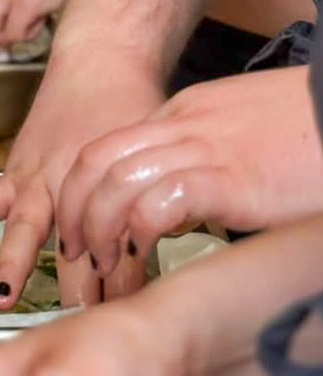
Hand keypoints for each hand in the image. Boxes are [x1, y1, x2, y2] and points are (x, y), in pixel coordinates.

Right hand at [0, 55, 164, 306]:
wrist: (104, 61)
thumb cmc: (137, 108)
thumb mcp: (156, 158)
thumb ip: (155, 206)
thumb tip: (164, 259)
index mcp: (113, 190)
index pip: (122, 251)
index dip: (127, 288)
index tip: (130, 320)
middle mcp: (72, 189)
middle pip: (74, 250)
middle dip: (77, 291)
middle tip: (78, 326)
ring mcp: (39, 180)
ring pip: (25, 228)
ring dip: (14, 264)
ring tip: (2, 299)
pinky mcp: (16, 171)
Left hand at [57, 64, 322, 279]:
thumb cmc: (308, 129)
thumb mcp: (240, 132)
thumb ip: (202, 153)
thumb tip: (180, 196)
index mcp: (185, 112)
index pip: (108, 147)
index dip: (83, 190)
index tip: (81, 226)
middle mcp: (185, 125)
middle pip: (97, 161)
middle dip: (75, 209)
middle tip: (76, 251)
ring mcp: (205, 150)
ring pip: (117, 181)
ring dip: (100, 227)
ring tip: (105, 263)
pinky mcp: (231, 181)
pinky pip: (162, 201)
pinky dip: (140, 230)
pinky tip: (142, 252)